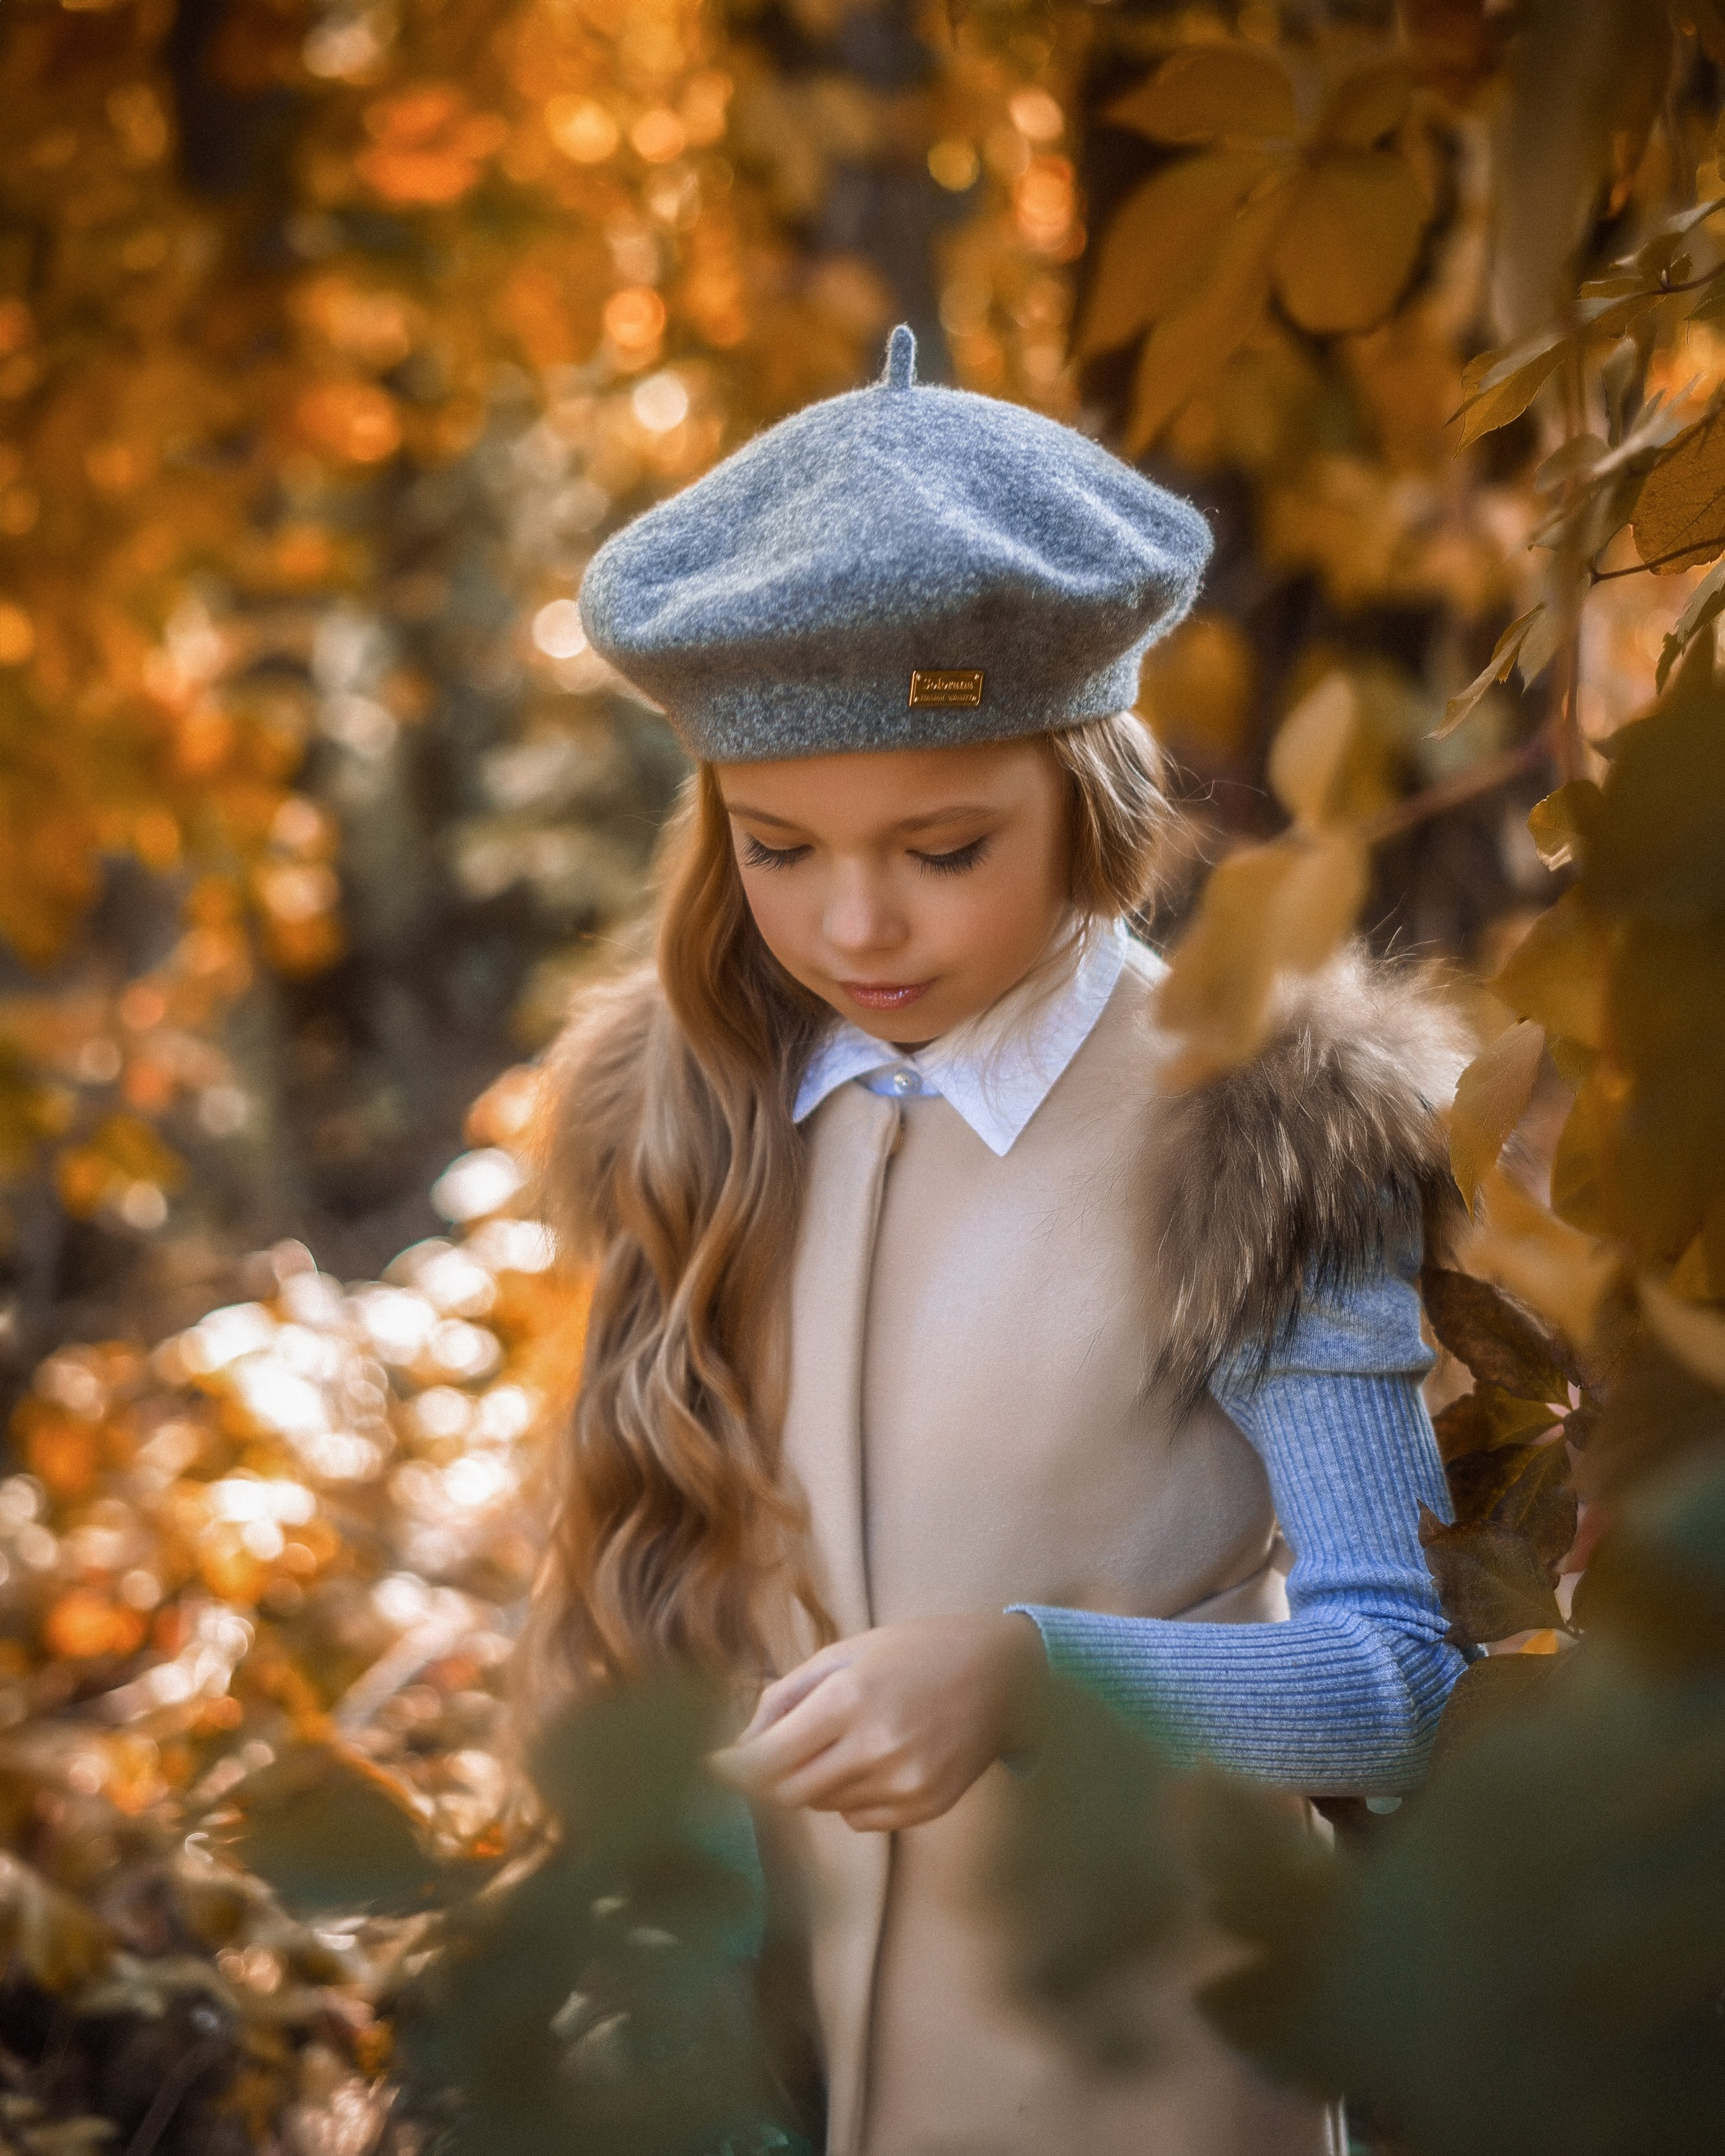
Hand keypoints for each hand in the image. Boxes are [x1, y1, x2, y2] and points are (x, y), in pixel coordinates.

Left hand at [708, 1613, 1046, 1833]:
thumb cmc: (915, 1652)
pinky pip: (859, 1820)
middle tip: (773, 1750)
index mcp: (849, 1697)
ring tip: (844, 1738)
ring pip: (822, 1806)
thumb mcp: (844, 1652)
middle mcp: (875, 1746)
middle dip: (769, 1776)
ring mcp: (904, 1783)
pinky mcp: (925, 1808)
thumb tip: (740, 1745)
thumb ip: (786, 1697)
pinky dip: (851, 1796)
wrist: (1003, 1675)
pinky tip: (876, 1758)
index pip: (766, 1759)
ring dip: (814, 1780)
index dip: (731, 1769)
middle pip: (787, 1792)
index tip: (709, 1767)